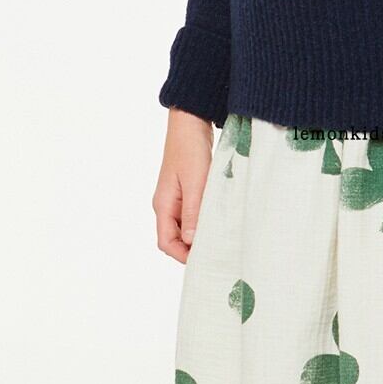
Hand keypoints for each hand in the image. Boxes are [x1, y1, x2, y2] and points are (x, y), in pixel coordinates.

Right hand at [154, 108, 213, 262]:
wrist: (190, 122)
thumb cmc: (190, 149)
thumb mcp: (195, 182)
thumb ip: (192, 212)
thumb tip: (190, 241)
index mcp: (163, 205)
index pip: (166, 242)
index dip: (182, 255)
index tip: (203, 260)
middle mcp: (166, 205)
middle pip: (174, 239)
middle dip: (191, 249)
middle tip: (216, 253)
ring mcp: (176, 199)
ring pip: (185, 228)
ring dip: (199, 235)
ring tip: (220, 240)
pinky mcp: (187, 191)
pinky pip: (192, 215)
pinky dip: (203, 222)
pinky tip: (219, 221)